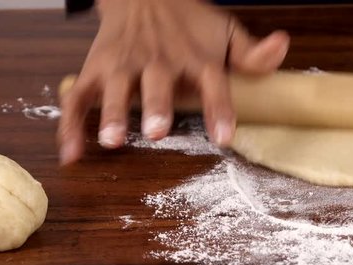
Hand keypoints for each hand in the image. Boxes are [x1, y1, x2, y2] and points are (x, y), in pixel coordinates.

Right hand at [58, 0, 289, 164]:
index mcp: (195, 56)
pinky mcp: (95, 70)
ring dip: (111, 113)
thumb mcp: (224, 31)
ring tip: (111, 140)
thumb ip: (251, 51)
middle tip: (156, 131)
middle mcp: (157, 60)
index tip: (224, 135)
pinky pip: (78, 98)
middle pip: (156, 84)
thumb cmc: (189, 22)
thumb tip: (282, 47)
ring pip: (113, 88)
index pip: (212, 82)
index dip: (219, 108)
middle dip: (155, 107)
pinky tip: (71, 154)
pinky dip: (71, 125)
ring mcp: (122, 65)